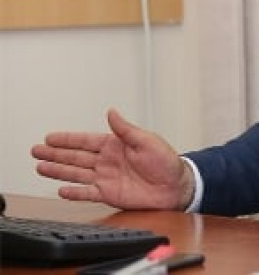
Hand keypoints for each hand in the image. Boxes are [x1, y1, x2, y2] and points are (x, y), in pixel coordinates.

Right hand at [31, 109, 194, 210]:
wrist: (175, 186)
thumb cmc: (166, 161)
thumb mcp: (147, 140)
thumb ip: (126, 129)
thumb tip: (112, 112)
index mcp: (116, 145)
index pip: (86, 140)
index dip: (68, 139)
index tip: (50, 137)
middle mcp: (108, 161)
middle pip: (76, 157)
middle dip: (55, 153)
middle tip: (36, 150)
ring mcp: (107, 178)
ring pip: (77, 174)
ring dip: (58, 171)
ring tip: (41, 167)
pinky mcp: (109, 194)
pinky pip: (88, 193)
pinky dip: (75, 192)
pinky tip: (61, 189)